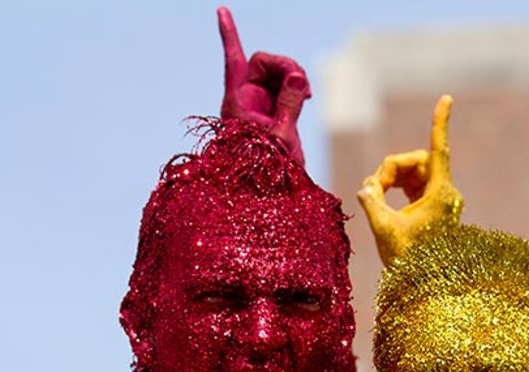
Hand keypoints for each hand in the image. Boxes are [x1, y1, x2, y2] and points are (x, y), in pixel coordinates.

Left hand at [218, 7, 310, 164]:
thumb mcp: (281, 137)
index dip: (229, 36)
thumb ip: (289, 103)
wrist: (267, 195)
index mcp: (238, 104)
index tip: (221, 11)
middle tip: (304, 89)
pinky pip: (285, 88)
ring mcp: (259, 106)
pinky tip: (306, 95)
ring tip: (306, 97)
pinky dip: (297, 88)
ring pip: (277, 74)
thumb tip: (297, 76)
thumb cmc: (267, 172)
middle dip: (285, 67)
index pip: (234, 61)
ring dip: (294, 79)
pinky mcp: (272, 113)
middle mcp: (246, 100)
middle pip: (263, 63)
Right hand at [358, 95, 463, 265]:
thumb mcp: (384, 229)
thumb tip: (366, 186)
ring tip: (373, 197)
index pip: (438, 149)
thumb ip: (372, 201)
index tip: (447, 97)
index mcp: (441, 194)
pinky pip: (412, 184)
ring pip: (412, 172)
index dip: (440, 122)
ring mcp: (440, 199)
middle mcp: (445, 193)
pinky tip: (380, 194)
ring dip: (390, 179)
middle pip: (415, 161)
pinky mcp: (432, 207)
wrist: (423, 285)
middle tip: (372, 188)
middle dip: (391, 169)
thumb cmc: (407, 260)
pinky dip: (395, 187)